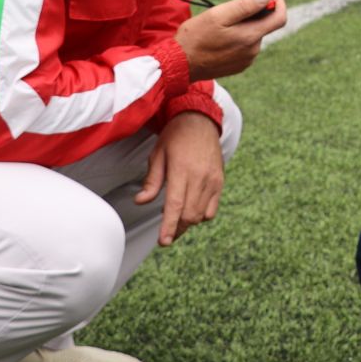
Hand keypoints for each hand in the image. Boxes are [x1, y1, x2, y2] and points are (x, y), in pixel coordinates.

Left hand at [136, 111, 223, 245]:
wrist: (200, 120)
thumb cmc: (175, 136)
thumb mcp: (157, 155)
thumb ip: (151, 181)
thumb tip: (140, 201)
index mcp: (182, 170)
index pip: (175, 205)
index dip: (169, 226)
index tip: (163, 241)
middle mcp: (200, 177)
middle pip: (190, 214)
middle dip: (177, 228)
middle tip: (166, 234)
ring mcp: (213, 180)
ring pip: (201, 215)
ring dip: (188, 223)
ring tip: (177, 222)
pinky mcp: (220, 181)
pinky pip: (213, 209)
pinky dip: (202, 216)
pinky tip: (191, 211)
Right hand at [174, 0, 286, 81]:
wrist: (179, 64)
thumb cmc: (196, 37)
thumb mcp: (218, 15)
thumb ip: (245, 5)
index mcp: (251, 37)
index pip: (279, 18)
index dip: (278, 1)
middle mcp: (253, 51)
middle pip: (263, 25)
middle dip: (253, 13)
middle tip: (229, 9)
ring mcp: (246, 60)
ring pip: (253, 35)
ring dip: (243, 26)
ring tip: (219, 26)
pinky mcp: (238, 66)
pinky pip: (245, 47)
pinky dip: (238, 37)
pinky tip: (219, 38)